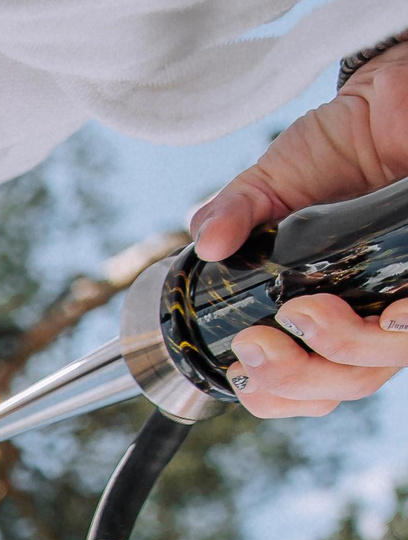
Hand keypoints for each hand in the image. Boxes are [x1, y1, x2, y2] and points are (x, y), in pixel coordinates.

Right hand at [190, 47, 407, 417]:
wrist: (390, 90)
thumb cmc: (340, 142)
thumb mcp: (272, 180)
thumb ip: (236, 212)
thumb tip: (204, 242)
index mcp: (331, 309)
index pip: (312, 384)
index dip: (278, 395)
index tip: (240, 369)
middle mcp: (376, 311)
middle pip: (348, 383)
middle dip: (297, 377)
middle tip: (258, 340)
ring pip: (388, 361)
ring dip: (345, 350)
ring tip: (306, 311)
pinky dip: (407, 326)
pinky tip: (394, 313)